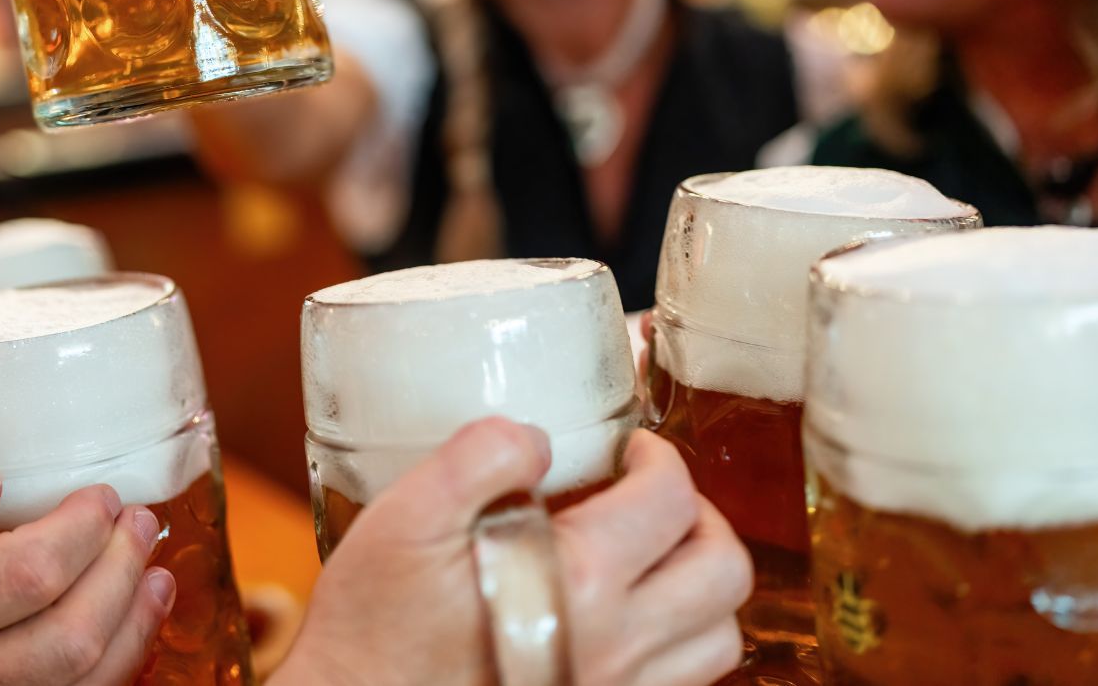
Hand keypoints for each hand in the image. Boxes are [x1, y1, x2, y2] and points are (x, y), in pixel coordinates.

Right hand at [0, 448, 174, 685]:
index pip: (31, 573)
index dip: (84, 529)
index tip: (102, 495)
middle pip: (73, 635)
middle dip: (122, 569)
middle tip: (138, 519)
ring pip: (87, 680)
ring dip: (136, 617)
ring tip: (151, 563)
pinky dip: (123, 656)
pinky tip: (135, 610)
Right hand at [275, 421, 748, 685]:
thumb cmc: (375, 625)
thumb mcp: (405, 518)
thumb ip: (476, 460)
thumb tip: (537, 436)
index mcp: (577, 585)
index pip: (670, 500)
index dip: (657, 455)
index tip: (626, 444)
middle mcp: (616, 646)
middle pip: (723, 570)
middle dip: (699, 512)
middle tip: (649, 490)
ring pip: (719, 636)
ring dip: (698, 581)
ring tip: (648, 550)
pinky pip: (684, 681)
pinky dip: (678, 637)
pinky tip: (625, 611)